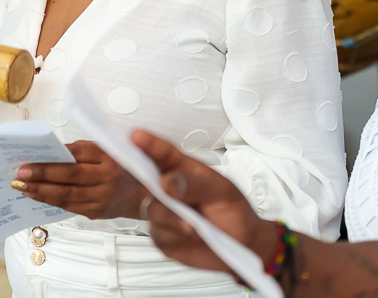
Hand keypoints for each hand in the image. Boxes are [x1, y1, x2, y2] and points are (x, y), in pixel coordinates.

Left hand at [15, 140, 144, 219]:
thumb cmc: (120, 167)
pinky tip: (35, 195)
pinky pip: (68, 206)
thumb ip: (84, 149)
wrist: (141, 195)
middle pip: (69, 176)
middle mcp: (107, 178)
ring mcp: (101, 198)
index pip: (78, 153)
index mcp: (109, 157)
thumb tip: (53, 151)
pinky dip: (49, 200)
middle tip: (20, 172)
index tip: (32, 155)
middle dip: (42, 174)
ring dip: (40, 190)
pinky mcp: (95, 213)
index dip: (54, 155)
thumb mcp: (109, 150)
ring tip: (21, 185)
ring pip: (66, 195)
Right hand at [131, 130, 276, 273]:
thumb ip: (196, 184)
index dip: (149, 144)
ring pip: (151, 209)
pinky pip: (158, 234)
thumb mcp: (222, 191)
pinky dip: (175, 235)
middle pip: (145, 177)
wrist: (241, 243)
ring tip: (193, 225)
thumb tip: (167, 182)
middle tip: (137, 172)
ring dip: (171, 216)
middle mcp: (169, 188)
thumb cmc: (232, 209)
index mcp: (183, 169)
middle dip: (137, 172)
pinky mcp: (163, 235)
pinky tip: (192, 235)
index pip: (163, 153)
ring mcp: (164, 212)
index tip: (136, 135)